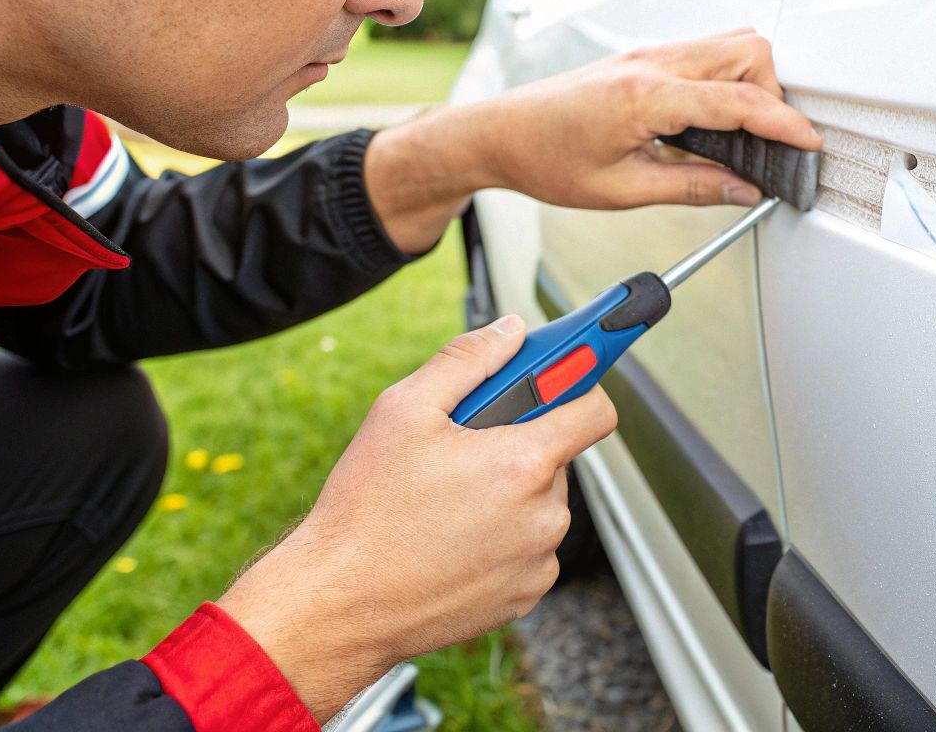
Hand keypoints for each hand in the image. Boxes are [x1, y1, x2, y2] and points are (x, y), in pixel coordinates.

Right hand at [217, 316, 616, 719]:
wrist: (340, 603)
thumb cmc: (367, 508)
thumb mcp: (404, 410)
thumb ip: (467, 360)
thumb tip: (510, 332)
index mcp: (523, 462)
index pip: (595, 410)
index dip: (579, 385)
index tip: (566, 375)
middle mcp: (544, 515)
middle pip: (556, 456)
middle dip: (518, 443)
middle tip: (462, 450)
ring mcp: (538, 560)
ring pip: (540, 503)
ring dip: (509, 493)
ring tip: (445, 501)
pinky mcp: (525, 595)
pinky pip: (529, 548)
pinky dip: (502, 537)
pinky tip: (451, 539)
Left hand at [362, 29, 821, 250]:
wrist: (498, 134)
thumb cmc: (544, 160)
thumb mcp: (622, 191)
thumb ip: (692, 188)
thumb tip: (743, 190)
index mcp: (645, 96)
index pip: (739, 101)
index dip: (785, 124)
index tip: (808, 144)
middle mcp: (651, 62)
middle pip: (748, 53)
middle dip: (773, 96)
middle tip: (768, 143)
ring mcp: (647, 53)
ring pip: (730, 43)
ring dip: (752, 82)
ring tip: (743, 132)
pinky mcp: (643, 56)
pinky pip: (705, 51)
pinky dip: (726, 78)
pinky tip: (713, 117)